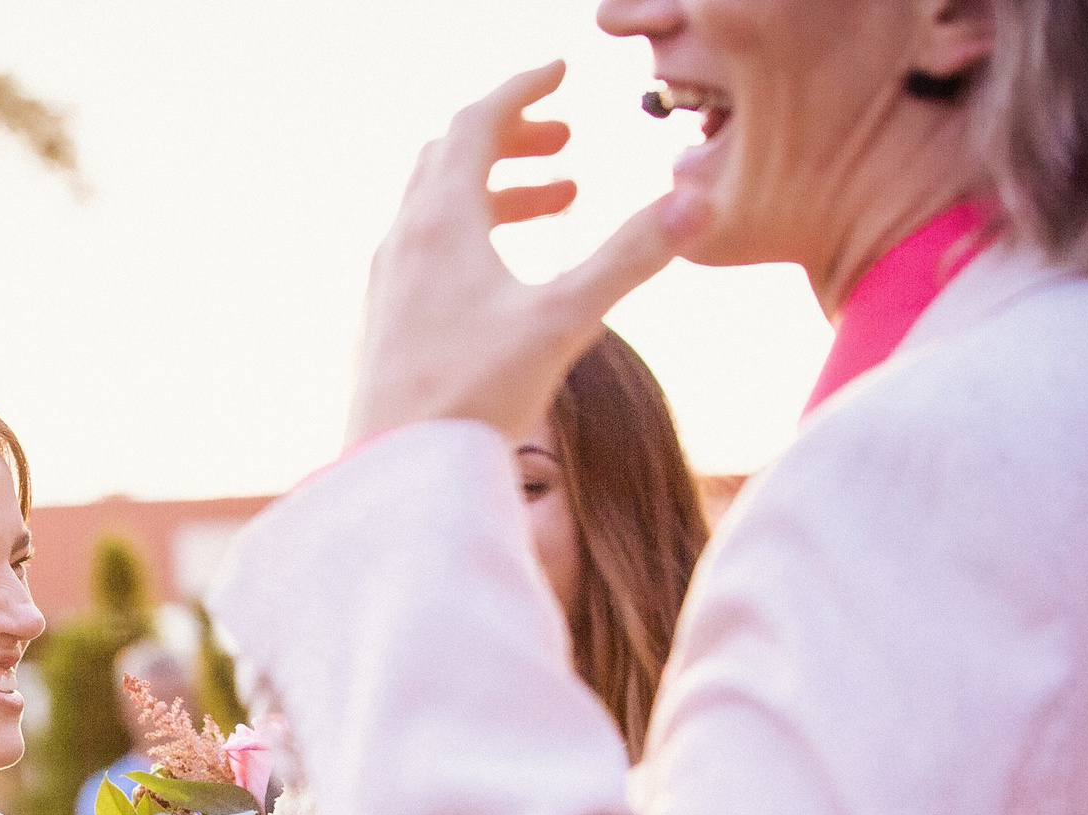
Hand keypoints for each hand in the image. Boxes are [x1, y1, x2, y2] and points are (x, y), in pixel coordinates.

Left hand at [346, 62, 706, 444]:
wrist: (394, 471)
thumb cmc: (470, 397)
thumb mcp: (563, 320)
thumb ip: (630, 257)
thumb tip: (700, 200)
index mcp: (441, 221)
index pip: (478, 121)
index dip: (522, 88)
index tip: (561, 70)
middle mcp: (404, 240)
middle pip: (452, 154)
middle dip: (512, 135)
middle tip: (566, 141)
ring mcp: (389, 281)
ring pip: (439, 202)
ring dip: (499, 186)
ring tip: (562, 199)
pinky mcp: (387, 320)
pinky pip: (429, 247)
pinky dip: (474, 231)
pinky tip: (511, 272)